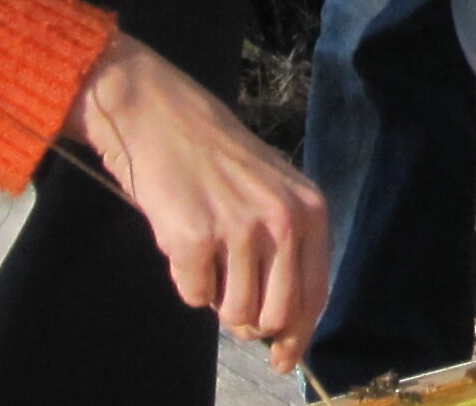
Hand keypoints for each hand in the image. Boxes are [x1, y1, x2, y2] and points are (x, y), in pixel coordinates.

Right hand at [77, 34, 328, 374]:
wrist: (160, 116)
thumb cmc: (214, 160)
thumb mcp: (271, 193)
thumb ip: (285, 253)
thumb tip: (279, 328)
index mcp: (309, 211)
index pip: (315, 295)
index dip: (298, 336)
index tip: (283, 359)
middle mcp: (283, 222)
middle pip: (275, 316)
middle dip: (249, 320)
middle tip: (227, 294)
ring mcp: (240, 230)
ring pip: (234, 313)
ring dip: (215, 296)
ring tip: (206, 252)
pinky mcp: (195, 239)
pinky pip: (195, 296)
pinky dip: (186, 280)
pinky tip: (182, 240)